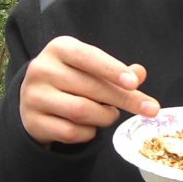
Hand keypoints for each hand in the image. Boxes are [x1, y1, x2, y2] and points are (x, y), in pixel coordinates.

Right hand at [20, 36, 158, 145]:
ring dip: (105, 117)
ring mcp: (34, 96)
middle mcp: (42, 69)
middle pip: (89, 87)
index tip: (134, 83)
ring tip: (111, 115)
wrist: (34, 99)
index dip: (111, 69)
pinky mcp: (32, 122)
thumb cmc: (71, 79)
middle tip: (150, 109)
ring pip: (81, 111)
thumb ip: (116, 71)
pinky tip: (90, 126)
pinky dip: (88, 133)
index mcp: (59, 49)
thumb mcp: (91, 68)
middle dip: (124, 99)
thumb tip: (140, 73)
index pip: (87, 56)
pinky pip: (70, 132)